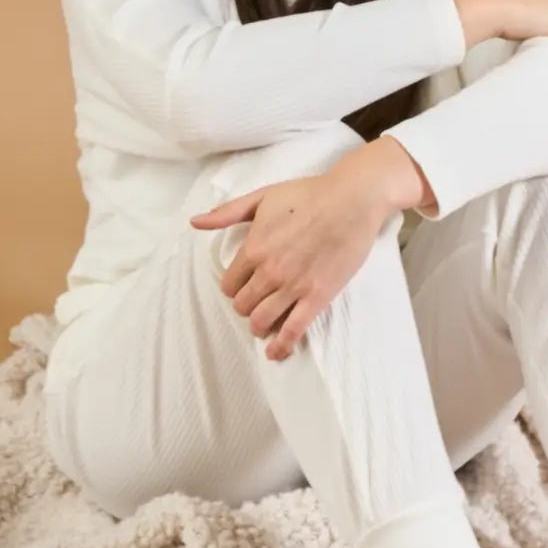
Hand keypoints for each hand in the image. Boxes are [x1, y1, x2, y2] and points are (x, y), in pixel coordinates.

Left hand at [188, 165, 389, 360]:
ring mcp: (293, 286)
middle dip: (246, 306)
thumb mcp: (262, 197)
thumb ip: (227, 213)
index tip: (243, 286)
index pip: (229, 284)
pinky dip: (281, 346)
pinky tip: (275, 353)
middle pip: (242, 305)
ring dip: (259, 325)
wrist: (352, 201)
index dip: (234, 288)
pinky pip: (293, 330)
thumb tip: (195, 222)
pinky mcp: (317, 297)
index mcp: (253, 248)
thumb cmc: (308, 194)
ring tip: (264, 324)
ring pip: (261, 321)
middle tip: (257, 302)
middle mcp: (269, 271)